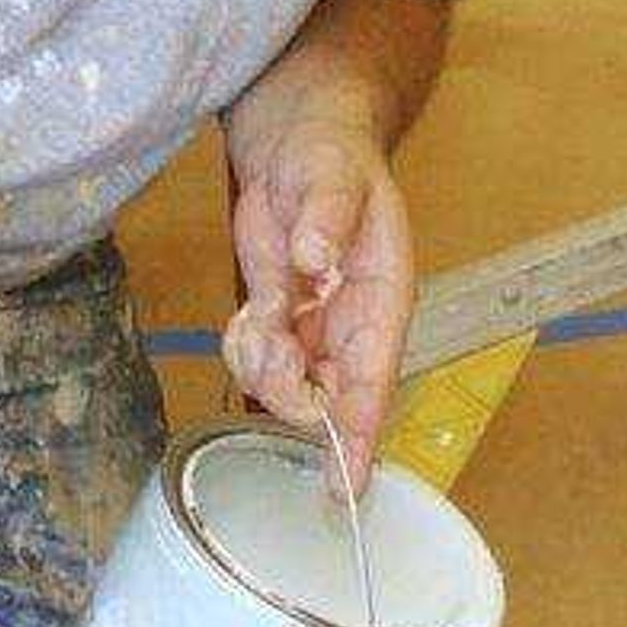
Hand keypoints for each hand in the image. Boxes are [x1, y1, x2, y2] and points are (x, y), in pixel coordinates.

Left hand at [223, 113, 416, 487]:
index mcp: (381, 298)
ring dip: (263, 365)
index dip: (360, 435)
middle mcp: (352, 326)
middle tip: (269, 334)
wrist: (295, 140)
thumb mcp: (330, 175)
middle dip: (290, 389)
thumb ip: (326, 217)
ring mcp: (315, 329)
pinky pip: (258, 363)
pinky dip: (245, 348)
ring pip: (286, 386)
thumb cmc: (330, 155)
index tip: (344, 486)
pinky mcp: (281, 321)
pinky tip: (251, 309)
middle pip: (323, 397)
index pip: (373, 380)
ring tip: (262, 308)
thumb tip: (316, 255)